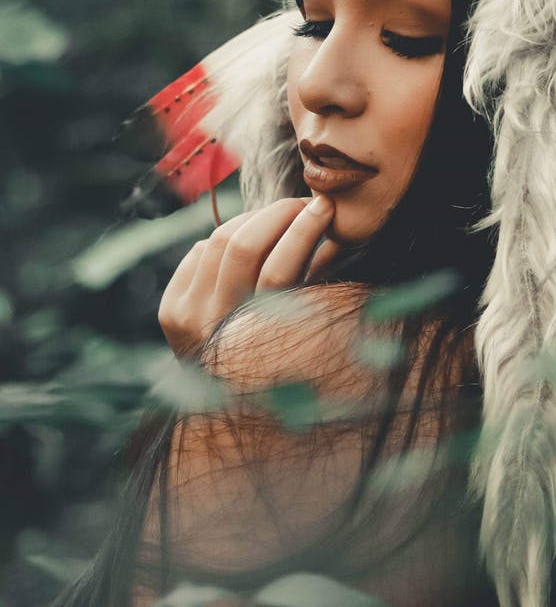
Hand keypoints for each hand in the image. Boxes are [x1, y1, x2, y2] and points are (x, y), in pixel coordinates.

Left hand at [158, 196, 340, 357]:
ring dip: (254, 218)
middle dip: (278, 213)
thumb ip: (314, 288)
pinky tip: (247, 238)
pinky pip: (198, 252)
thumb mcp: (303, 331)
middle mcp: (212, 329)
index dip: (302, 230)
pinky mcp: (169, 310)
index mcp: (255, 339)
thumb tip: (335, 231)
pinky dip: (224, 240)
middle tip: (303, 202)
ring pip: (217, 240)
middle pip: (243, 246)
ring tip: (281, 214)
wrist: (226, 403)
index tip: (324, 207)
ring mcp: (185, 319)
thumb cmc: (282, 361)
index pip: (277, 270)